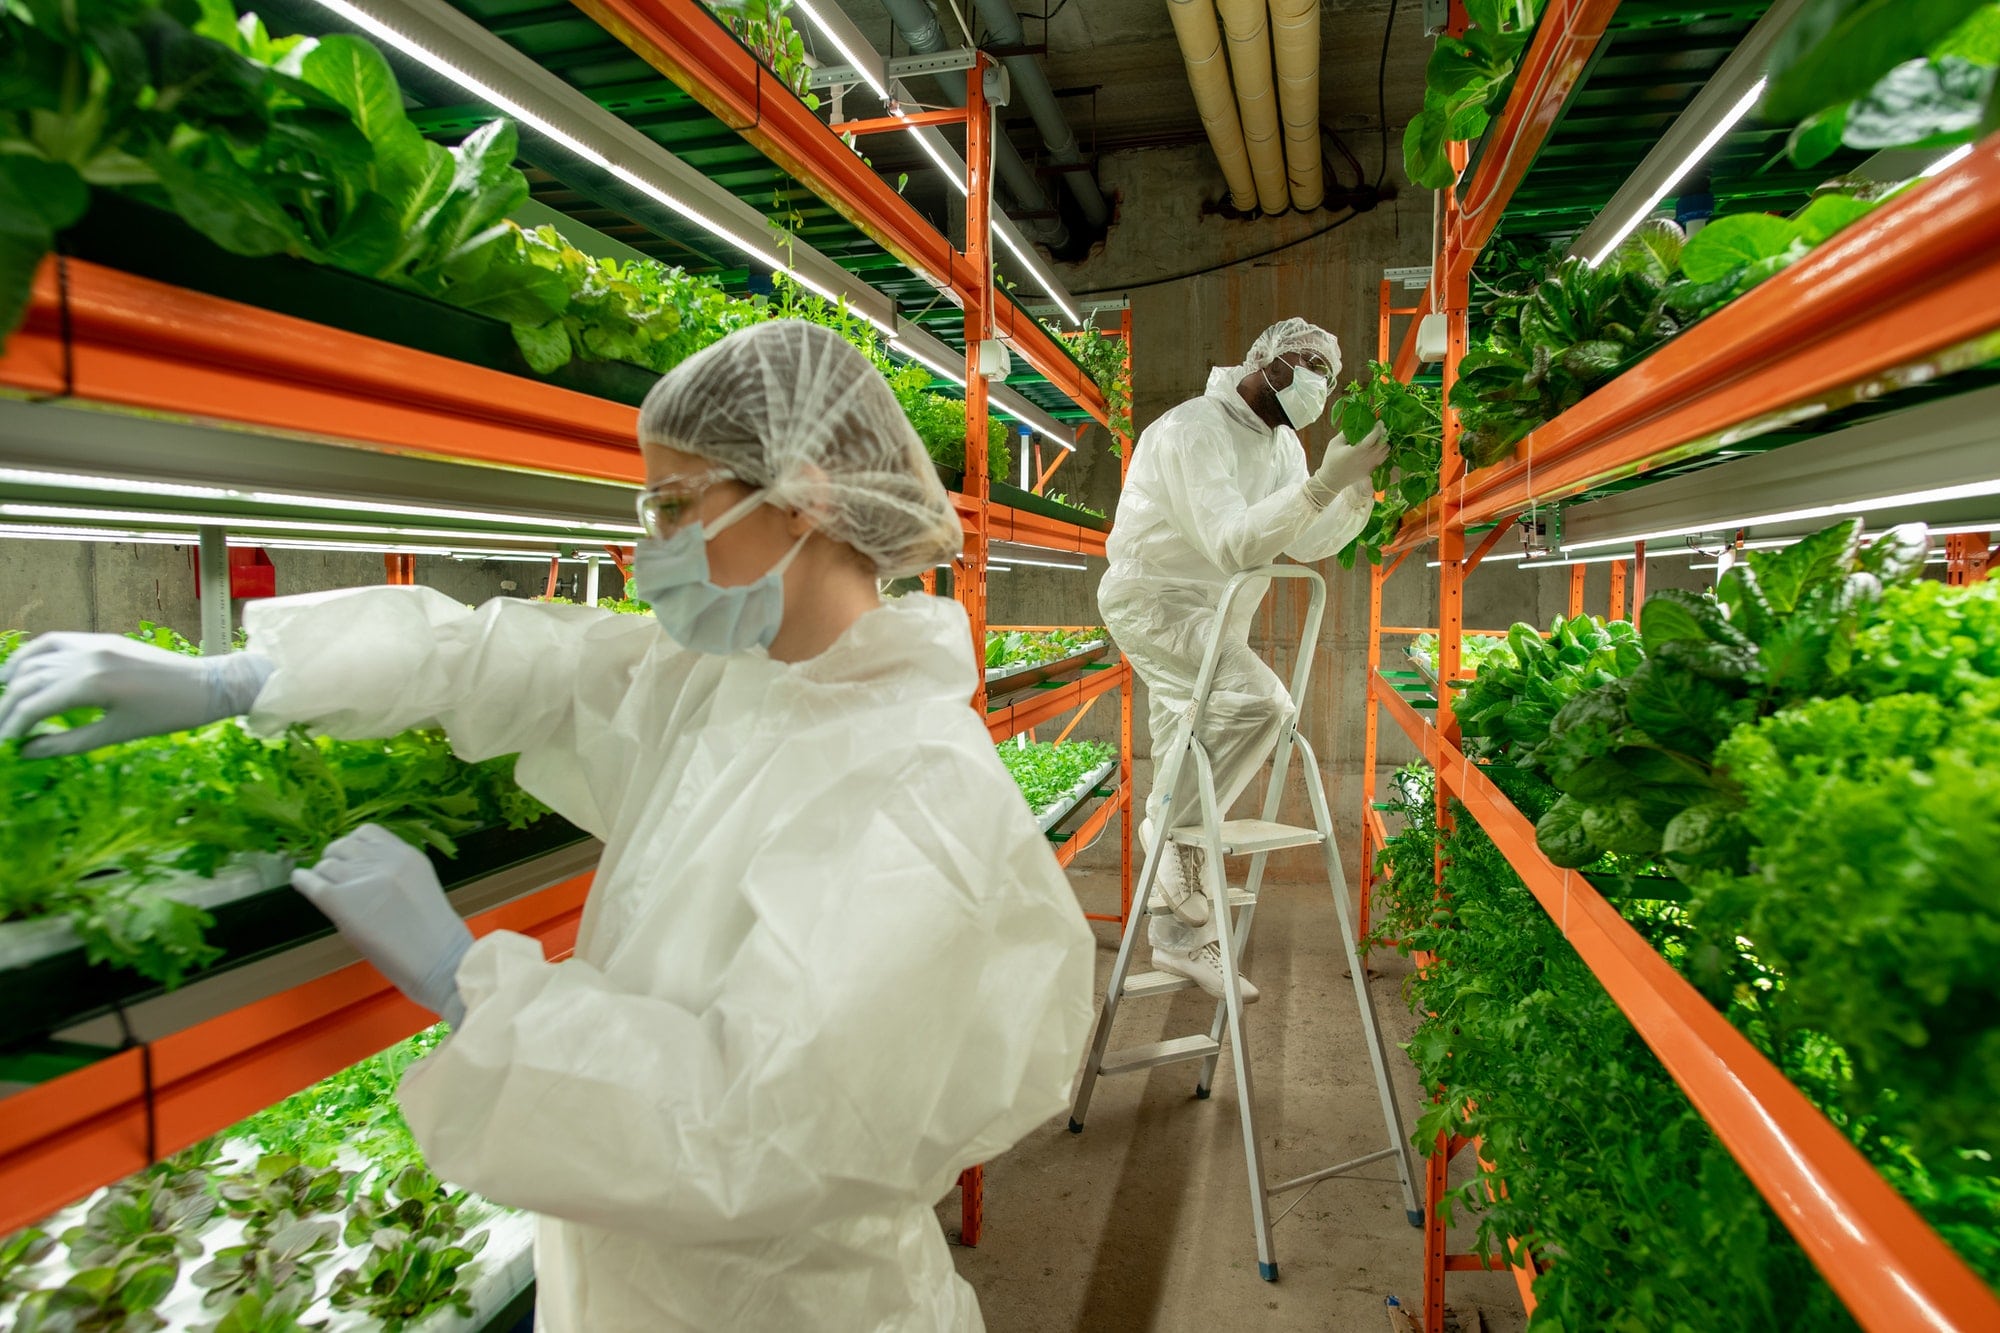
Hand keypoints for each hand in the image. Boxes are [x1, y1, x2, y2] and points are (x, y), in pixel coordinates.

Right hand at [0, 634, 273, 757]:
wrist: (206, 685)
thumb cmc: (166, 716)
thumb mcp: (115, 735)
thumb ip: (66, 744)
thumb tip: (26, 752)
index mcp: (90, 685)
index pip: (34, 705)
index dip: (13, 725)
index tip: (3, 743)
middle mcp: (86, 658)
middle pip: (28, 681)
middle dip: (8, 706)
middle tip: (1, 728)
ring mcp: (93, 643)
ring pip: (36, 658)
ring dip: (13, 680)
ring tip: (2, 702)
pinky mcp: (100, 638)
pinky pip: (55, 641)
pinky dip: (31, 655)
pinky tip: (19, 671)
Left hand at [293, 825, 473, 1024]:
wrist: (439, 961)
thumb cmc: (434, 937)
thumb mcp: (419, 887)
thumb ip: (392, 873)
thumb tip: (358, 873)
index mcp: (406, 855)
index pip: (367, 833)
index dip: (354, 846)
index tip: (350, 860)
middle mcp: (383, 860)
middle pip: (342, 845)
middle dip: (336, 859)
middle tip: (336, 878)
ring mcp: (362, 879)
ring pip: (325, 863)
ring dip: (322, 874)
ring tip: (325, 888)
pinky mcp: (341, 901)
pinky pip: (310, 882)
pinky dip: (302, 881)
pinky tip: (300, 882)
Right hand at [1303, 420, 1389, 508]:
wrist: (1332, 480)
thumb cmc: (1331, 460)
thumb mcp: (1335, 443)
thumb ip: (1346, 433)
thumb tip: (1355, 424)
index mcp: (1359, 449)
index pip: (1374, 435)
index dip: (1379, 427)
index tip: (1379, 422)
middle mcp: (1368, 457)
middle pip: (1383, 442)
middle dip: (1383, 434)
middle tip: (1379, 429)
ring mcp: (1371, 464)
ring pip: (1386, 451)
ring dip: (1384, 443)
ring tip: (1379, 438)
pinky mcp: (1372, 470)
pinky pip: (1383, 458)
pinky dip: (1383, 452)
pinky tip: (1377, 448)